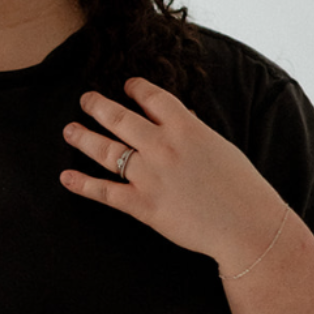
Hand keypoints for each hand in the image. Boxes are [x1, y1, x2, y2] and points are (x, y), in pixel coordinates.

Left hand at [60, 77, 285, 267]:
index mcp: (185, 128)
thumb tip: (178, 115)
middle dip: (97, 105)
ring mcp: (148, 175)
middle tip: (85, 99)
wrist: (248, 227)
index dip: (135, 87)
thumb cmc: (241, 188)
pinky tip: (65, 177)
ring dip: (82, 137)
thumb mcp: (219, 147)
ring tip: (69, 130)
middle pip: (118, 117)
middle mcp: (162, 146)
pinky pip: (104, 191)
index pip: (152, 97)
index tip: (127, 85)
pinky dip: (82, 184)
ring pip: (105, 150)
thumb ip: (193, 130)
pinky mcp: (142, 204)